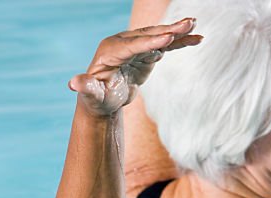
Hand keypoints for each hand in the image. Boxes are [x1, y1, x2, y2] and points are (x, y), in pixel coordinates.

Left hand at [69, 18, 201, 115]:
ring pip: (158, 37)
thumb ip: (85, 88)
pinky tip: (197, 38)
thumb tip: (73, 82)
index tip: (167, 39)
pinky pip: (165, 46)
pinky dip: (180, 42)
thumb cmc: (96, 99)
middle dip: (168, 31)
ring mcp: (136, 46)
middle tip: (188, 23)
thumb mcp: (90, 96)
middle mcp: (123, 43)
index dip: (150, 42)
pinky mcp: (146, 53)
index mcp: (110, 51)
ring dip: (177, 32)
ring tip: (195, 25)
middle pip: (148, 36)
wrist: (102, 100)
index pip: (133, 45)